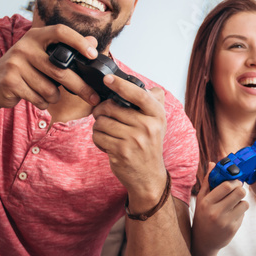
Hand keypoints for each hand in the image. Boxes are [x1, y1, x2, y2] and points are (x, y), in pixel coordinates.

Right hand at [0, 25, 101, 109]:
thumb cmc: (26, 69)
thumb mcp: (44, 55)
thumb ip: (68, 50)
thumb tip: (94, 41)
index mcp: (36, 36)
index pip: (60, 32)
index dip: (79, 41)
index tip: (93, 54)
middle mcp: (24, 46)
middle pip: (60, 70)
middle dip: (81, 87)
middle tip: (94, 97)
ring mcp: (15, 63)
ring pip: (50, 90)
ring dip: (54, 98)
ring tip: (47, 94)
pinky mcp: (10, 81)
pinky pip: (38, 99)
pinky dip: (42, 103)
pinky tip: (35, 98)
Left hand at [92, 75, 168, 203]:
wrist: (149, 176)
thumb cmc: (149, 145)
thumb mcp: (157, 122)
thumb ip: (153, 102)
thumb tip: (146, 85)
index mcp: (157, 115)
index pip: (139, 95)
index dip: (121, 85)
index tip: (108, 79)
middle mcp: (148, 126)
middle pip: (111, 107)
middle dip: (102, 111)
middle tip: (104, 116)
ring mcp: (134, 140)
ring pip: (101, 122)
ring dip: (99, 127)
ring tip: (108, 132)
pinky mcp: (121, 152)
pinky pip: (98, 136)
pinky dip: (98, 139)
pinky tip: (107, 143)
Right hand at [192, 171, 248, 255]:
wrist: (204, 241)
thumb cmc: (202, 216)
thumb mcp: (201, 199)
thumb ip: (207, 181)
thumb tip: (213, 163)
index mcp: (206, 202)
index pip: (227, 185)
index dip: (234, 181)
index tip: (234, 182)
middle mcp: (215, 212)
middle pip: (239, 192)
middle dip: (240, 189)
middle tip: (237, 190)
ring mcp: (225, 221)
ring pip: (244, 203)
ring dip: (241, 201)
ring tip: (233, 204)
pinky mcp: (233, 228)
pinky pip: (243, 214)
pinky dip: (240, 212)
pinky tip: (232, 215)